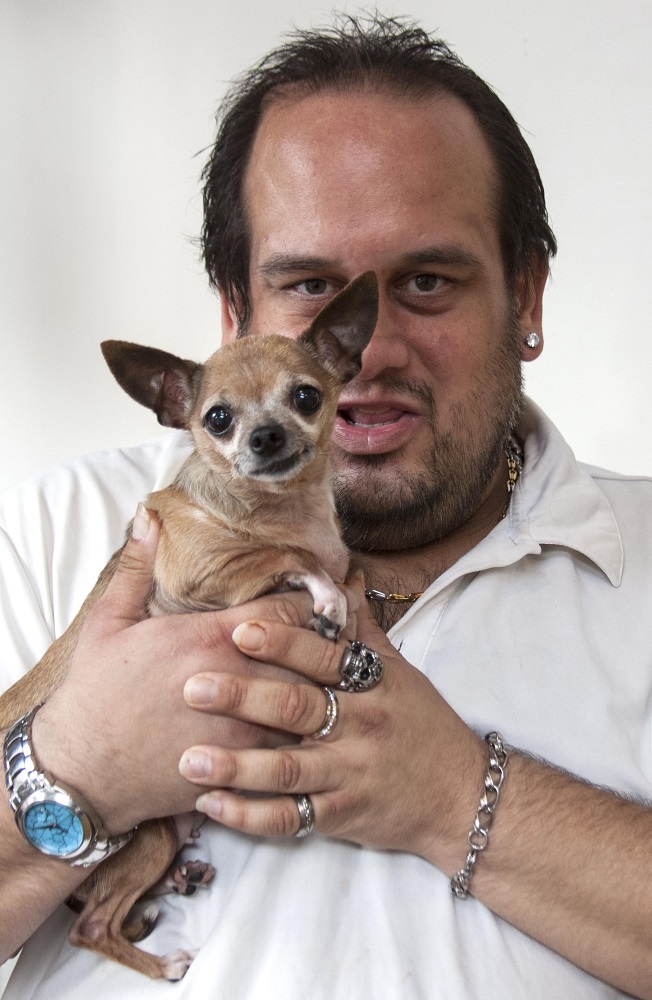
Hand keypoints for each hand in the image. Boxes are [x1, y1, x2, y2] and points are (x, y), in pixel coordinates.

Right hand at [33, 507, 316, 835]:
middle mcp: (238, 681)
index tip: (323, 593)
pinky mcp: (244, 767)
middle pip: (314, 653)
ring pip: (314, 703)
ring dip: (328, 687)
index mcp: (211, 638)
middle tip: (351, 628)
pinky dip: (312, 733)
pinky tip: (323, 722)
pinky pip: (297, 748)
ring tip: (347, 674)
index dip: (312, 599)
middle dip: (332, 639)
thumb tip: (149, 515)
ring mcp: (245, 729)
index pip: (290, 609)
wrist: (83, 772)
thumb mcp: (109, 621)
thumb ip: (137, 566)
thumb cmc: (96, 694)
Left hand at [179, 578, 486, 870]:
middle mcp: (360, 727)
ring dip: (235, 765)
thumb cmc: (422, 724)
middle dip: (242, 697)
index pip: (324, 658)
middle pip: (296, 709)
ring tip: (188, 758)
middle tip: (192, 687)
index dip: (283, 642)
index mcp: (372, 685)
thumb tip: (343, 579)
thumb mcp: (401, 673)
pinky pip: (289, 819)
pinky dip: (248, 814)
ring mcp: (349, 775)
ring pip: (287, 771)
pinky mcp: (341, 818)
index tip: (239, 629)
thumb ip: (363, 631)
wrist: (459, 796)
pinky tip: (210, 804)